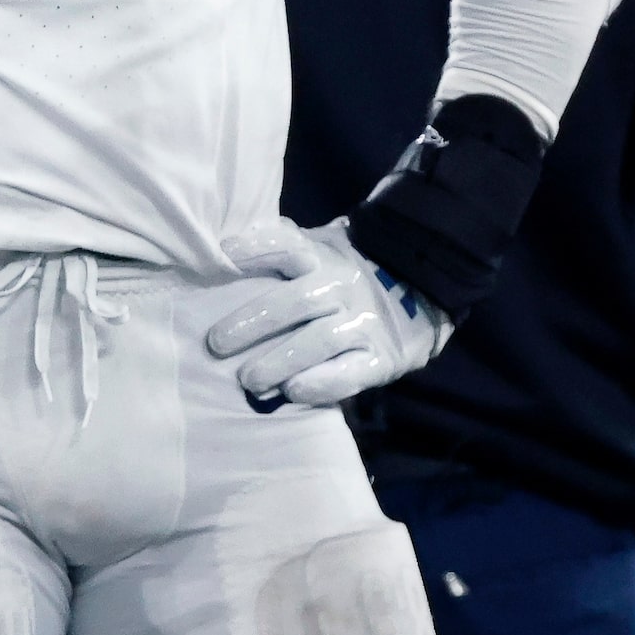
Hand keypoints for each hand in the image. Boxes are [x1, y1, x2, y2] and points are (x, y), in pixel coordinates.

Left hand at [205, 221, 450, 409]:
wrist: (418, 291)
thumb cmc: (343, 274)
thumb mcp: (320, 248)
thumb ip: (281, 245)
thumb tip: (225, 242)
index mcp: (323, 256)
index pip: (287, 246)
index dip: (255, 250)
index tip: (222, 256)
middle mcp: (342, 286)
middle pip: (297, 300)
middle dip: (255, 321)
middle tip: (215, 343)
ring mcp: (363, 322)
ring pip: (321, 339)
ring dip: (282, 360)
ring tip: (248, 380)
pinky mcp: (380, 358)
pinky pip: (352, 373)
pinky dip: (323, 383)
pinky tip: (293, 392)